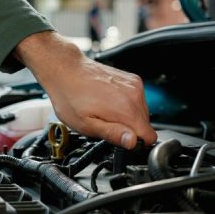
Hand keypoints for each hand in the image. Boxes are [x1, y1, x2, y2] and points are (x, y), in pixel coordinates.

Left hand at [15, 31, 156, 147]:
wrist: (66, 70)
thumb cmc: (70, 96)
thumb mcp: (86, 124)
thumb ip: (113, 134)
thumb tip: (132, 142)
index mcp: (126, 108)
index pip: (149, 136)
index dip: (135, 143)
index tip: (120, 139)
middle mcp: (134, 94)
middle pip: (145, 125)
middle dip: (128, 129)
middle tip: (105, 123)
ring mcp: (134, 84)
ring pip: (141, 113)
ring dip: (127, 117)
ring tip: (104, 111)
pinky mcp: (132, 79)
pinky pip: (137, 100)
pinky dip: (126, 104)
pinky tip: (108, 101)